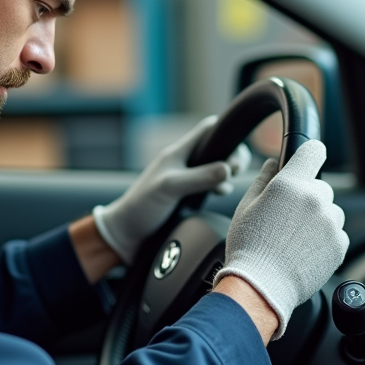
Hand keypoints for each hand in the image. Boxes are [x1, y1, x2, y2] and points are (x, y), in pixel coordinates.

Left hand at [92, 116, 249, 264]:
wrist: (126, 235)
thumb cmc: (142, 207)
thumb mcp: (171, 187)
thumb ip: (199, 177)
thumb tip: (228, 169)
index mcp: (178, 152)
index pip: (208, 129)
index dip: (226, 131)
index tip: (237, 148)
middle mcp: (184, 163)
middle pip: (218, 148)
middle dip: (232, 156)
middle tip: (235, 172)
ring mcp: (187, 180)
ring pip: (217, 168)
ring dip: (227, 174)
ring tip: (225, 187)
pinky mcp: (189, 197)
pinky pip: (212, 186)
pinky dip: (221, 187)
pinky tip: (220, 195)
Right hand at [212, 139, 347, 339]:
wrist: (261, 287)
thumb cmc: (248, 248)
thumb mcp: (245, 207)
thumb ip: (263, 179)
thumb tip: (274, 163)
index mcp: (290, 184)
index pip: (313, 151)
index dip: (310, 154)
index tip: (308, 161)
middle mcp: (314, 199)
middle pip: (321, 187)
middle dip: (308, 197)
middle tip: (287, 219)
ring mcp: (329, 223)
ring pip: (330, 211)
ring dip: (318, 219)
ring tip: (295, 239)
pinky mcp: (339, 245)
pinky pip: (336, 234)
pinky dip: (325, 240)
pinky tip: (303, 251)